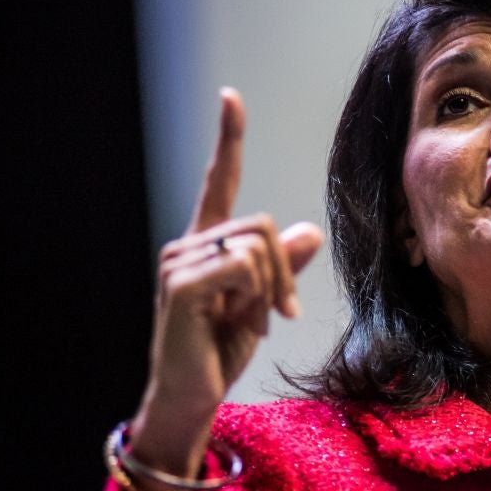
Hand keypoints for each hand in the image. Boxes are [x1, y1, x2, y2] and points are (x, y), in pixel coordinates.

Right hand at [129, 89, 322, 482]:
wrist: (194, 393)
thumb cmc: (224, 349)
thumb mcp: (265, 303)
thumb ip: (284, 266)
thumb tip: (311, 231)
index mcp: (208, 244)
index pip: (218, 182)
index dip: (226, 140)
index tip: (230, 97)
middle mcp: (188, 245)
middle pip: (261, 225)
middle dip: (286, 269)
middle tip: (284, 312)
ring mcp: (180, 262)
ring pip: (256, 246)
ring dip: (273, 289)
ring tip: (258, 323)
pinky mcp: (182, 284)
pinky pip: (243, 266)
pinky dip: (257, 296)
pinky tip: (241, 324)